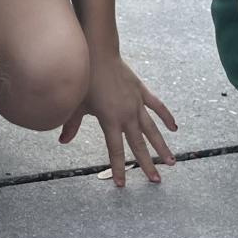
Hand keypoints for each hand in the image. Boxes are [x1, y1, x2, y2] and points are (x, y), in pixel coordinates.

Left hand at [63, 52, 177, 186]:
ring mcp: (136, 103)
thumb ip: (71, 124)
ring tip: (172, 162)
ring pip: (152, 129)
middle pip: (139, 144)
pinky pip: (157, 106)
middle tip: (156, 180)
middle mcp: (126, 114)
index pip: (115, 150)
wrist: (97, 53)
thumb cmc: (84, 79)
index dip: (118, 168)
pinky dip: (166, 116)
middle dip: (147, 164)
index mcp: (110, 120)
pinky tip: (174, 128)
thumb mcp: (75, 104)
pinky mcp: (141, 91)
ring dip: (162, 146)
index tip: (123, 184)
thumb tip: (62, 141)